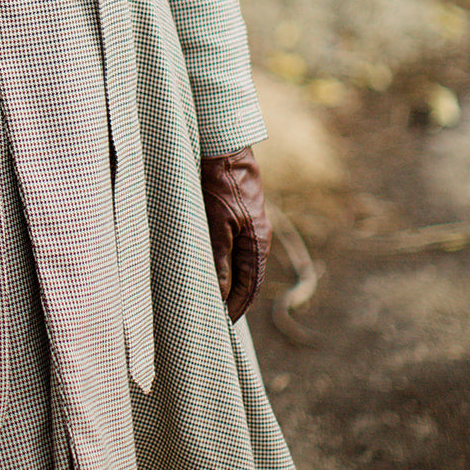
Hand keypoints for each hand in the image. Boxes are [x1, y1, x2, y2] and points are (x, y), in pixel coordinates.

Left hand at [199, 145, 270, 321]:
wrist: (225, 148)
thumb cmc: (221, 184)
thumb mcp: (218, 225)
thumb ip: (220, 259)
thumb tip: (222, 294)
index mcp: (257, 243)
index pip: (251, 285)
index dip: (238, 305)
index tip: (224, 322)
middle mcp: (257, 237)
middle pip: (248, 277)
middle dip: (234, 298)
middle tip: (216, 316)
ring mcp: (249, 226)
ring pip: (241, 263)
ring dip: (229, 281)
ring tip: (212, 297)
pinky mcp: (238, 216)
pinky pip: (234, 248)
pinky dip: (225, 263)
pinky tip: (212, 267)